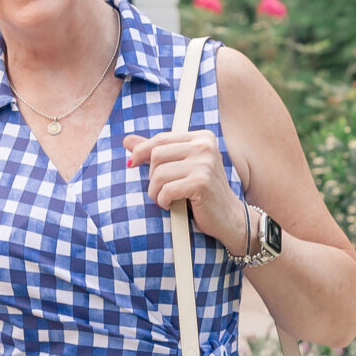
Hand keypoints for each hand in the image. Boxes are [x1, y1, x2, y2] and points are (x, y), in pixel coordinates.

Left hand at [123, 128, 246, 251]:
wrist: (228, 217)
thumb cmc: (202, 193)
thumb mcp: (181, 167)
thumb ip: (156, 152)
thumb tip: (127, 141)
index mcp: (201, 137)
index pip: (161, 139)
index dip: (141, 151)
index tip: (132, 164)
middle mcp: (205, 146)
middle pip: (156, 154)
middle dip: (151, 176)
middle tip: (160, 190)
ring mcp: (205, 163)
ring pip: (158, 173)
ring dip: (156, 191)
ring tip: (165, 199)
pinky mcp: (202, 182)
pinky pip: (166, 190)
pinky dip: (163, 200)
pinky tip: (170, 205)